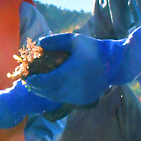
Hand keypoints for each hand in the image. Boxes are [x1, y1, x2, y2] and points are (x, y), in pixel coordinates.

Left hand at [25, 23, 140, 104]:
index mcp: (68, 74)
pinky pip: (64, 100)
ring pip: (55, 98)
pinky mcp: (83, 101)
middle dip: (36, 88)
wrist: (115, 63)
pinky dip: (56, 96)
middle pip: (47, 93)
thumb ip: (55, 40)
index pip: (44, 82)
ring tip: (37, 86)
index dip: (33, 81)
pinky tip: (52, 89)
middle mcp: (71, 89)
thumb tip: (39, 43)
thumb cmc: (93, 49)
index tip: (26, 77)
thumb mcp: (74, 40)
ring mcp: (78, 97)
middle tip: (28, 82)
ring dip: (44, 93)